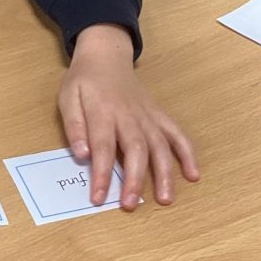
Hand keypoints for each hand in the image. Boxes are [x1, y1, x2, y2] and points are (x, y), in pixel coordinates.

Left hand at [59, 24, 199, 208]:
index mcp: (103, 112)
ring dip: (165, 173)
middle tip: (131, 205)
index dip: (101, 174)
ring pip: (160, 145)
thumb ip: (74, 126)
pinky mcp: (159, 116)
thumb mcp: (67, 98)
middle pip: (136, 149)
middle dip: (135, 179)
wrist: (106, 56)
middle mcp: (129, 116)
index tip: (98, 198)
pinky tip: (193, 175)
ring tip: (166, 199)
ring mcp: (147, 116)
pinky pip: (177, 134)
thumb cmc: (84, 81)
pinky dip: (187, 154)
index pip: (102, 147)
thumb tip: (82, 155)